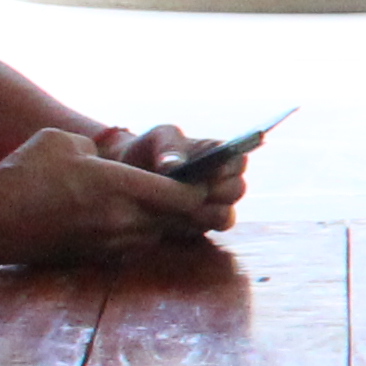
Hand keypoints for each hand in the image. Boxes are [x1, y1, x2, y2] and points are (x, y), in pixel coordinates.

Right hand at [0, 128, 220, 267]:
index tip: (209, 178)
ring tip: (167, 204)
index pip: (185, 194)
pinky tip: (130, 219)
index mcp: (120, 187)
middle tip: (201, 193)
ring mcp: (109, 243)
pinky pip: (132, 245)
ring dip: (165, 221)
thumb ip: (99, 150)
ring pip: (157, 233)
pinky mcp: (94, 258)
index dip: (202, 187)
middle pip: (179, 219)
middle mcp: (123, 220)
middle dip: (191, 206)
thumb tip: (113, 162)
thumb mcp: (62, 142)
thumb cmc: (20, 175)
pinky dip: (139, 233)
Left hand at [94, 123, 252, 218]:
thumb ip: (169, 146)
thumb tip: (175, 165)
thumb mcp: (157, 137)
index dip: (230, 166)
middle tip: (200, 192)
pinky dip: (199, 225)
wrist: (127, 176)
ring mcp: (214, 204)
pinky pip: (211, 228)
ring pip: (226, 213)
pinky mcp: (202, 224)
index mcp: (219, 153)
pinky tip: (178, 219)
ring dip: (208, 212)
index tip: (215, 169)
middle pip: (237, 189)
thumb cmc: (147, 150)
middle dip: (220, 192)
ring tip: (185, 208)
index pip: (238, 160)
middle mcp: (223, 180)